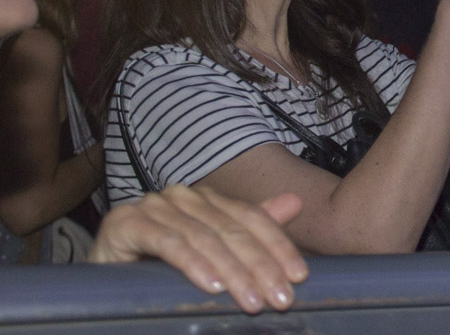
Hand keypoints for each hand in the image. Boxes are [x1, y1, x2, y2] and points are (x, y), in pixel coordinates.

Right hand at [89, 185, 307, 313]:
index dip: (278, 246)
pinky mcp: (126, 223)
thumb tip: (295, 203)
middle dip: (261, 266)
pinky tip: (210, 285)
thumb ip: (251, 230)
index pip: (251, 218)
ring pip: (205, 239)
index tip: (300, 276)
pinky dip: (192, 264)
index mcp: (206, 200)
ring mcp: (153, 206)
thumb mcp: (213, 255)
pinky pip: (168, 243)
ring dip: (233, 272)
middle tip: (281, 297)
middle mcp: (182, 197)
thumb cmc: (159, 270)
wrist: (102, 285)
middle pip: (232, 230)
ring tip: (252, 300)